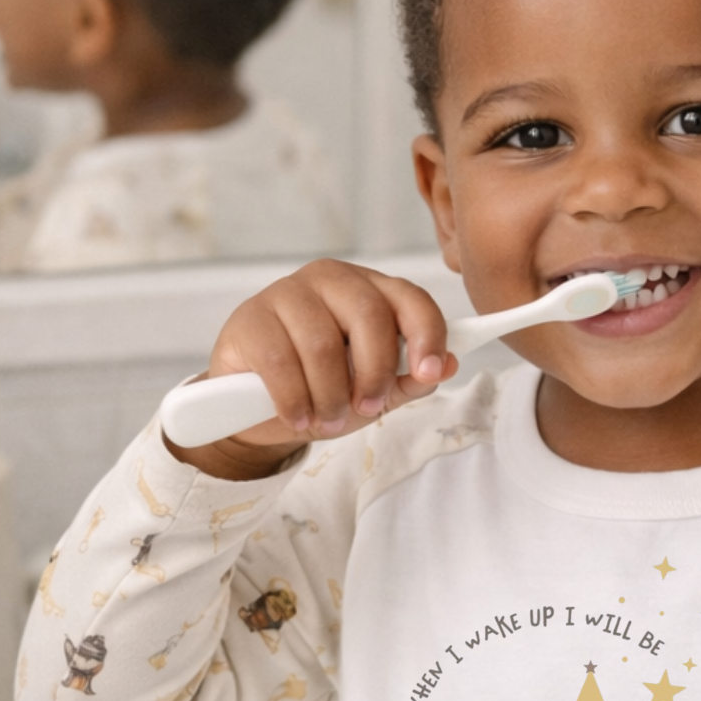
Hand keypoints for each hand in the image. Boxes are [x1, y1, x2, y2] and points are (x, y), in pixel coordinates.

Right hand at [170, 258, 457, 479]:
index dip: (427, 335)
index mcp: (371, 290)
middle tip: (368, 408)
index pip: (411, 299)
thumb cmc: (322, 387)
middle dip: (375, 372)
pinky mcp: (250, 317)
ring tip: (327, 420)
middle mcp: (332, 280)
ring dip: (330, 396)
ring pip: (323, 344)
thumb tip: (449, 365)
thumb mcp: (374, 389)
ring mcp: (287, 292)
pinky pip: (280, 361)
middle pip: (369, 316)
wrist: (254, 405)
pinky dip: (294, 400)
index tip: (431, 372)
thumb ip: (410, 378)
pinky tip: (297, 417)